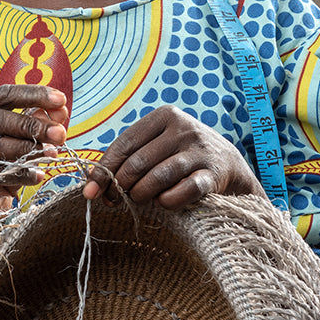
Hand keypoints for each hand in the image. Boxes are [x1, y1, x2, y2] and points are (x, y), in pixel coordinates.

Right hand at [0, 84, 67, 210]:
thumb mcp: (15, 140)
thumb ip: (35, 124)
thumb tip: (60, 112)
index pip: (3, 95)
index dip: (33, 94)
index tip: (61, 100)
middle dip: (32, 125)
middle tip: (60, 133)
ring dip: (28, 149)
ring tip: (52, 154)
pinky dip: (21, 174)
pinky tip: (38, 176)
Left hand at [82, 105, 265, 209]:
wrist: (228, 165)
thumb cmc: (180, 156)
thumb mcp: (156, 146)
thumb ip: (127, 159)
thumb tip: (90, 184)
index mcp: (164, 116)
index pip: (125, 144)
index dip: (104, 170)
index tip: (92, 191)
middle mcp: (183, 128)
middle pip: (138, 162)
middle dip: (120, 186)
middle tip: (115, 200)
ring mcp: (200, 150)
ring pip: (158, 177)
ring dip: (141, 195)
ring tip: (138, 200)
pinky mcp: (213, 174)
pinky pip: (183, 191)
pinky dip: (168, 201)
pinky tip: (164, 203)